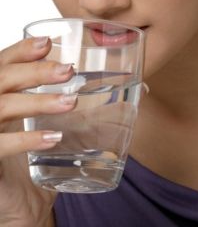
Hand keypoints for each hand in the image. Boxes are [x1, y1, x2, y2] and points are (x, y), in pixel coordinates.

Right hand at [0, 37, 75, 225]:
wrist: (21, 203)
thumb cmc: (38, 158)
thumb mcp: (54, 126)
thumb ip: (76, 106)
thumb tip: (136, 90)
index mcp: (1, 95)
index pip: (3, 64)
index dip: (20, 51)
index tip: (48, 43)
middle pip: (1, 79)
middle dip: (34, 71)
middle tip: (67, 71)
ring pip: (2, 107)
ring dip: (37, 101)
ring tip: (70, 102)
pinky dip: (27, 139)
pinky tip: (54, 137)